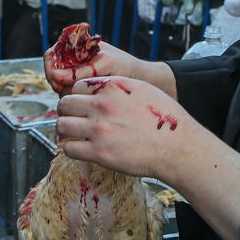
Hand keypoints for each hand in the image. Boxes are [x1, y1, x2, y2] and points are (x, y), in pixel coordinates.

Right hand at [44, 37, 143, 94]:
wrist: (140, 79)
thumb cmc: (124, 66)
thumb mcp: (103, 66)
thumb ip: (80, 71)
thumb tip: (55, 76)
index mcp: (78, 45)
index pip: (52, 54)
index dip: (50, 67)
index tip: (55, 81)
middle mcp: (74, 58)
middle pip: (52, 71)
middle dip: (57, 82)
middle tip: (65, 92)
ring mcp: (76, 73)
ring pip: (59, 84)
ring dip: (66, 91)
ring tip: (83, 94)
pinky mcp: (81, 86)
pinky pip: (68, 93)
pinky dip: (73, 97)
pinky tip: (85, 99)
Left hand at [57, 77, 196, 183]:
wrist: (177, 148)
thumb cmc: (165, 120)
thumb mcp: (143, 90)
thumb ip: (118, 87)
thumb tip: (99, 89)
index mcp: (113, 87)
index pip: (77, 87)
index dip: (77, 97)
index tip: (81, 106)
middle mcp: (103, 105)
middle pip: (64, 104)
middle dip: (67, 112)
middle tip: (73, 121)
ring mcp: (99, 129)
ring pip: (62, 126)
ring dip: (66, 131)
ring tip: (75, 136)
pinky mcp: (99, 153)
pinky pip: (69, 149)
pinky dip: (72, 150)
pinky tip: (82, 150)